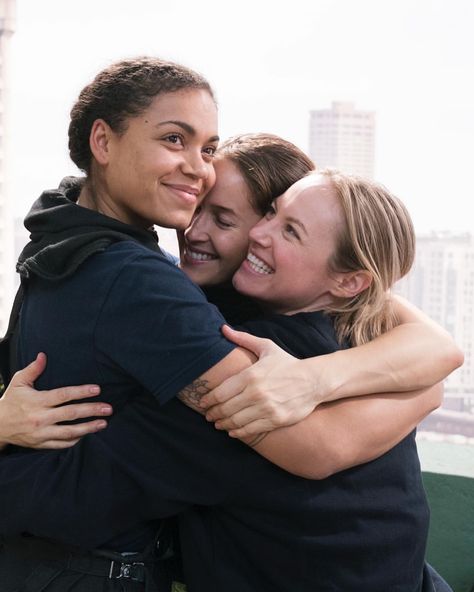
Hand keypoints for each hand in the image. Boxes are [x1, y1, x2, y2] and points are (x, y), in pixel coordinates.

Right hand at [0, 353, 111, 448]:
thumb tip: (43, 355)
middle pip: (70, 414)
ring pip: (69, 432)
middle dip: (91, 410)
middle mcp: (40, 418)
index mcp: (37, 401)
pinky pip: (61, 444)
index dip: (81, 392)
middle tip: (108, 408)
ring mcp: (41, 433)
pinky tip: (87, 434)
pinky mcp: (40, 444)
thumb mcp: (18, 382)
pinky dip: (75, 440)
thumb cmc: (10, 401)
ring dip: (88, 428)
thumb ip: (33, 369)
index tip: (97, 389)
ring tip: (103, 423)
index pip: (63, 395)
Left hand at [200, 326, 324, 437]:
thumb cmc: (287, 363)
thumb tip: (222, 328)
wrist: (314, 380)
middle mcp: (256, 393)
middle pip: (225, 408)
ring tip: (218, 424)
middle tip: (208, 416)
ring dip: (223, 424)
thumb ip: (243, 339)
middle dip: (213, 414)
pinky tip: (232, 431)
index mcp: (250, 375)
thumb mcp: (266, 347)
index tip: (202, 403)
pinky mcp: (275, 420)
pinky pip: (250, 430)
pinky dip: (238, 432)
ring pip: (236, 421)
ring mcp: (266, 408)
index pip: (221, 392)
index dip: (208, 400)